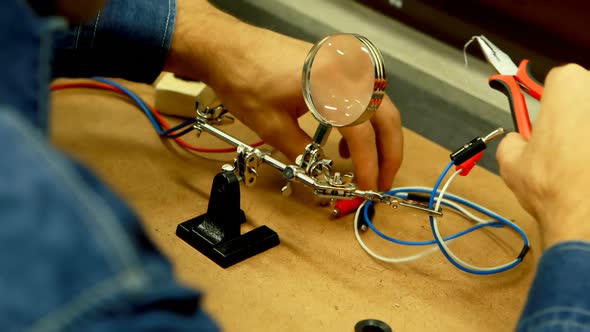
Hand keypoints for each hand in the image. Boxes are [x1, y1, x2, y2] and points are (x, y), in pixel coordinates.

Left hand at [165, 0, 402, 190]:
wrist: (228, 47)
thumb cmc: (245, 79)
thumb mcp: (272, 126)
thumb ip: (303, 153)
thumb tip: (320, 173)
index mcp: (333, 86)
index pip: (362, 134)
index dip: (368, 166)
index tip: (367, 188)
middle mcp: (347, 70)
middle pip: (387, 117)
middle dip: (389, 153)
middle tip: (382, 181)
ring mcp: (344, 64)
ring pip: (380, 105)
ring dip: (378, 137)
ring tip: (364, 166)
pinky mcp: (337, 63)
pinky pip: (363, 95)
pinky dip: (363, 120)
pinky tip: (344, 141)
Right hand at [496, 64, 589, 248]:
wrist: (585, 219)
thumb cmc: (554, 188)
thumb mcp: (509, 160)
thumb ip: (512, 139)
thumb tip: (518, 142)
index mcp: (570, 87)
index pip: (559, 79)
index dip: (548, 100)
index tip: (544, 112)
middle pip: (584, 97)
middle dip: (573, 116)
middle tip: (559, 143)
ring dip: (585, 136)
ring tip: (576, 163)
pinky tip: (585, 170)